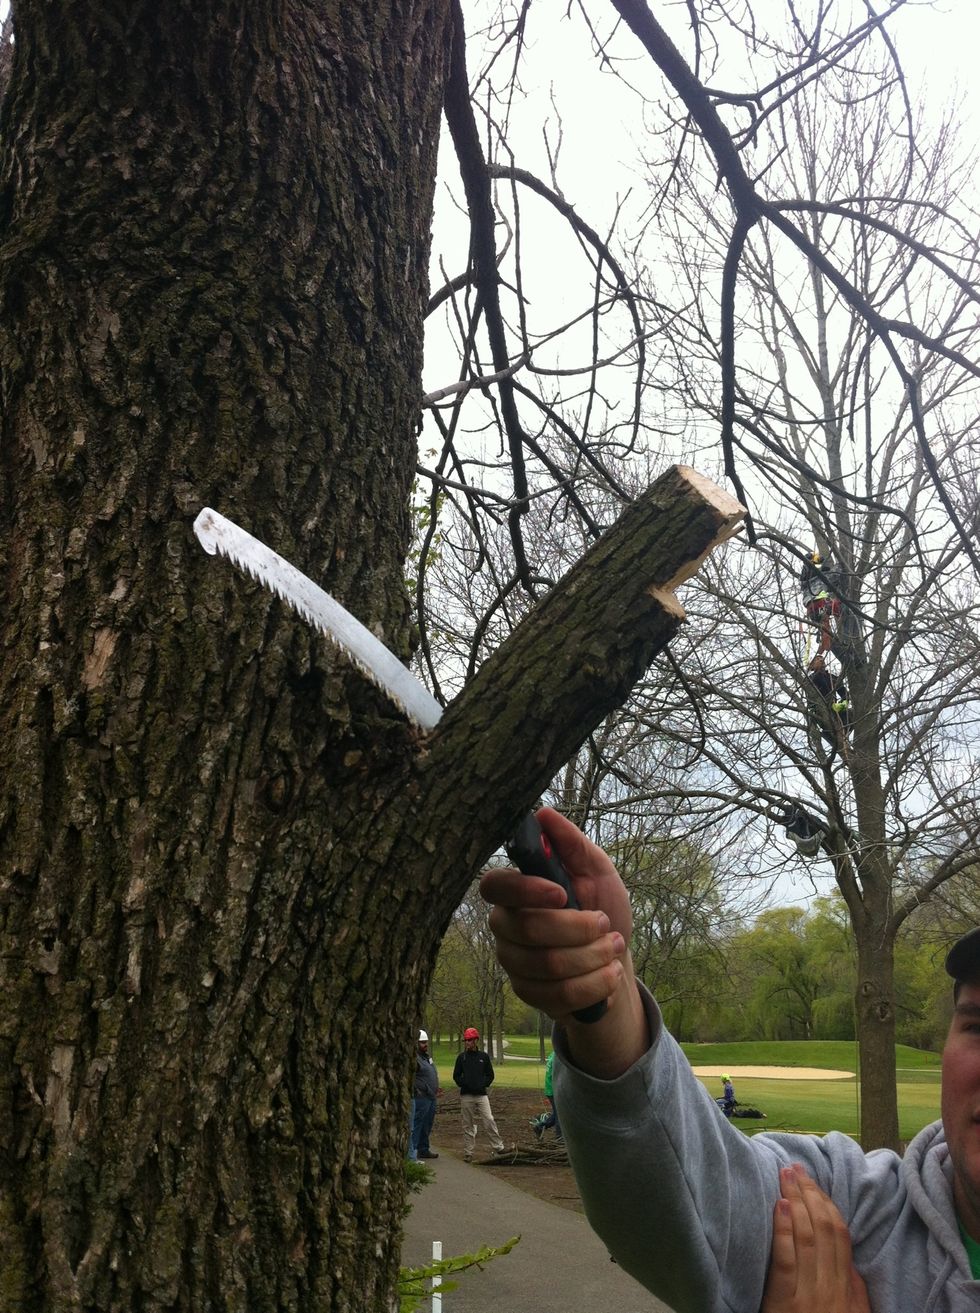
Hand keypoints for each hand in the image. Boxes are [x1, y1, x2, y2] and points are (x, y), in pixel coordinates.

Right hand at [480, 808, 646, 1077]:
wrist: (615, 959)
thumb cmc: (601, 906)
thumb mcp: (597, 870)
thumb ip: (571, 844)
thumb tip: (543, 813)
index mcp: (516, 891)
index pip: (495, 886)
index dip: (525, 890)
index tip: (563, 893)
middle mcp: (506, 925)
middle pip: (528, 929)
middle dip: (578, 929)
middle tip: (606, 925)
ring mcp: (513, 962)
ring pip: (546, 965)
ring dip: (591, 958)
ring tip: (614, 948)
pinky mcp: (528, 993)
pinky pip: (557, 996)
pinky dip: (593, 986)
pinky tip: (609, 976)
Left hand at [762, 1164, 870, 1312]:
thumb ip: (854, 1292)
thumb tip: (851, 1263)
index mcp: (846, 1290)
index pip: (839, 1236)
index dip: (826, 1203)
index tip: (812, 1180)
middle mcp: (831, 1290)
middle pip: (823, 1230)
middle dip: (809, 1194)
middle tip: (794, 1167)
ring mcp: (809, 1297)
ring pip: (807, 1239)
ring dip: (796, 1201)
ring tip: (784, 1176)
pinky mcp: (784, 1305)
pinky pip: (787, 1262)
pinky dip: (784, 1231)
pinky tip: (781, 1207)